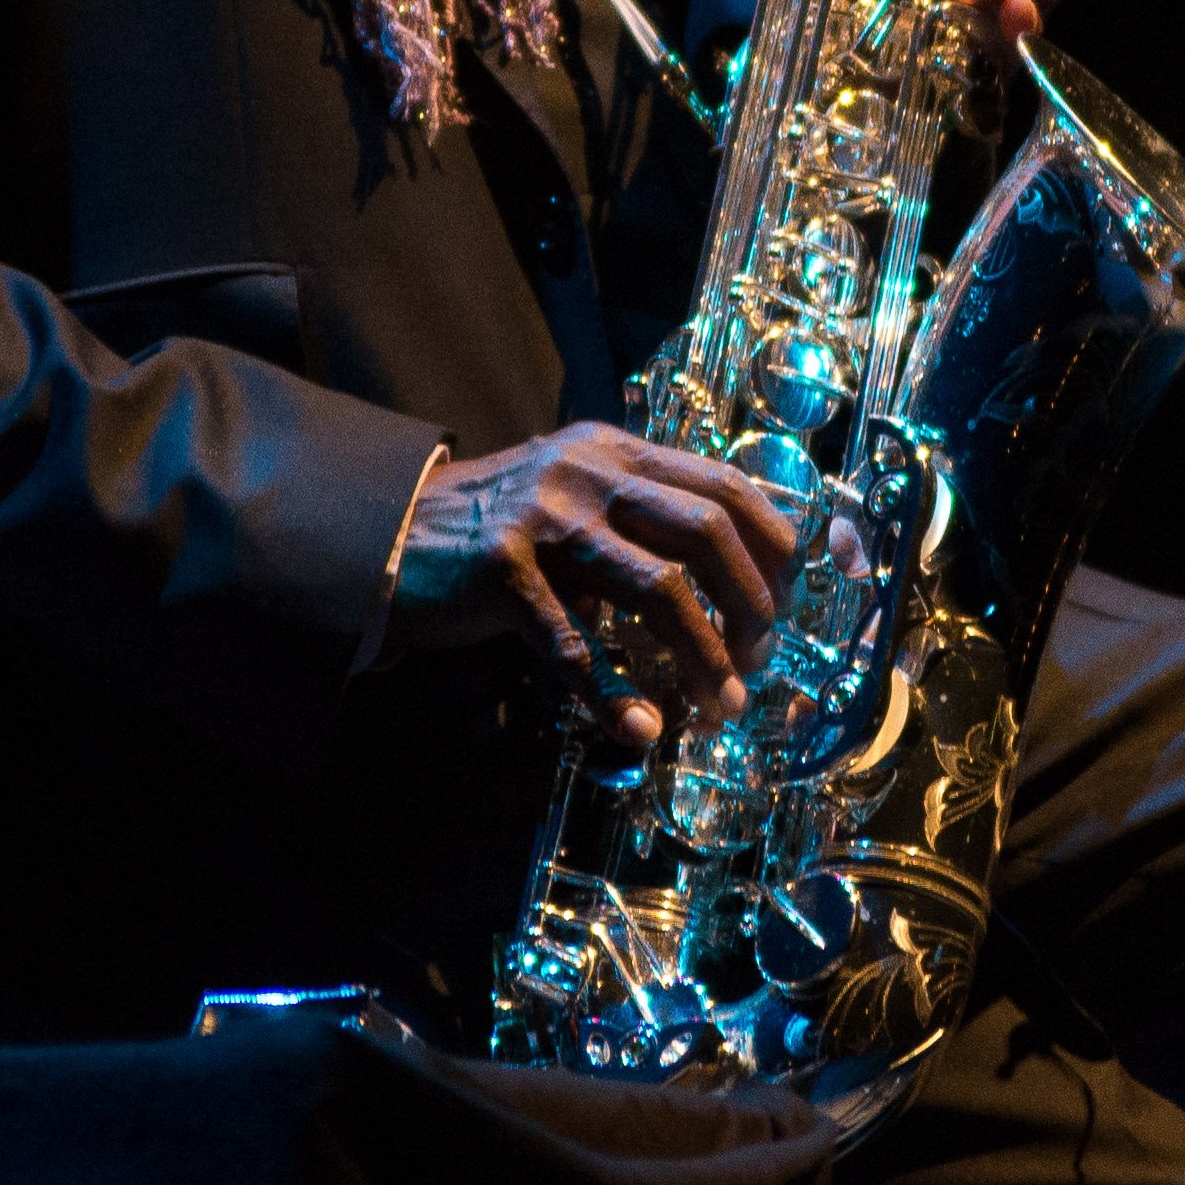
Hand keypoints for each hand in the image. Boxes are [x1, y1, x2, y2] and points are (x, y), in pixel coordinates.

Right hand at [384, 425, 802, 741]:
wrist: (388, 532)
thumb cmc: (499, 528)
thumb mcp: (577, 496)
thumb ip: (644, 520)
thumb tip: (737, 583)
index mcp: (619, 453)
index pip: (727, 487)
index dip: (777, 546)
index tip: (797, 601)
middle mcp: (590, 473)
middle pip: (708, 533)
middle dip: (751, 606)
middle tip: (758, 662)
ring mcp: (546, 520)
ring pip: (659, 588)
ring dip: (702, 656)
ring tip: (720, 704)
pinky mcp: (502, 572)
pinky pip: (575, 643)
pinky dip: (613, 694)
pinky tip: (638, 731)